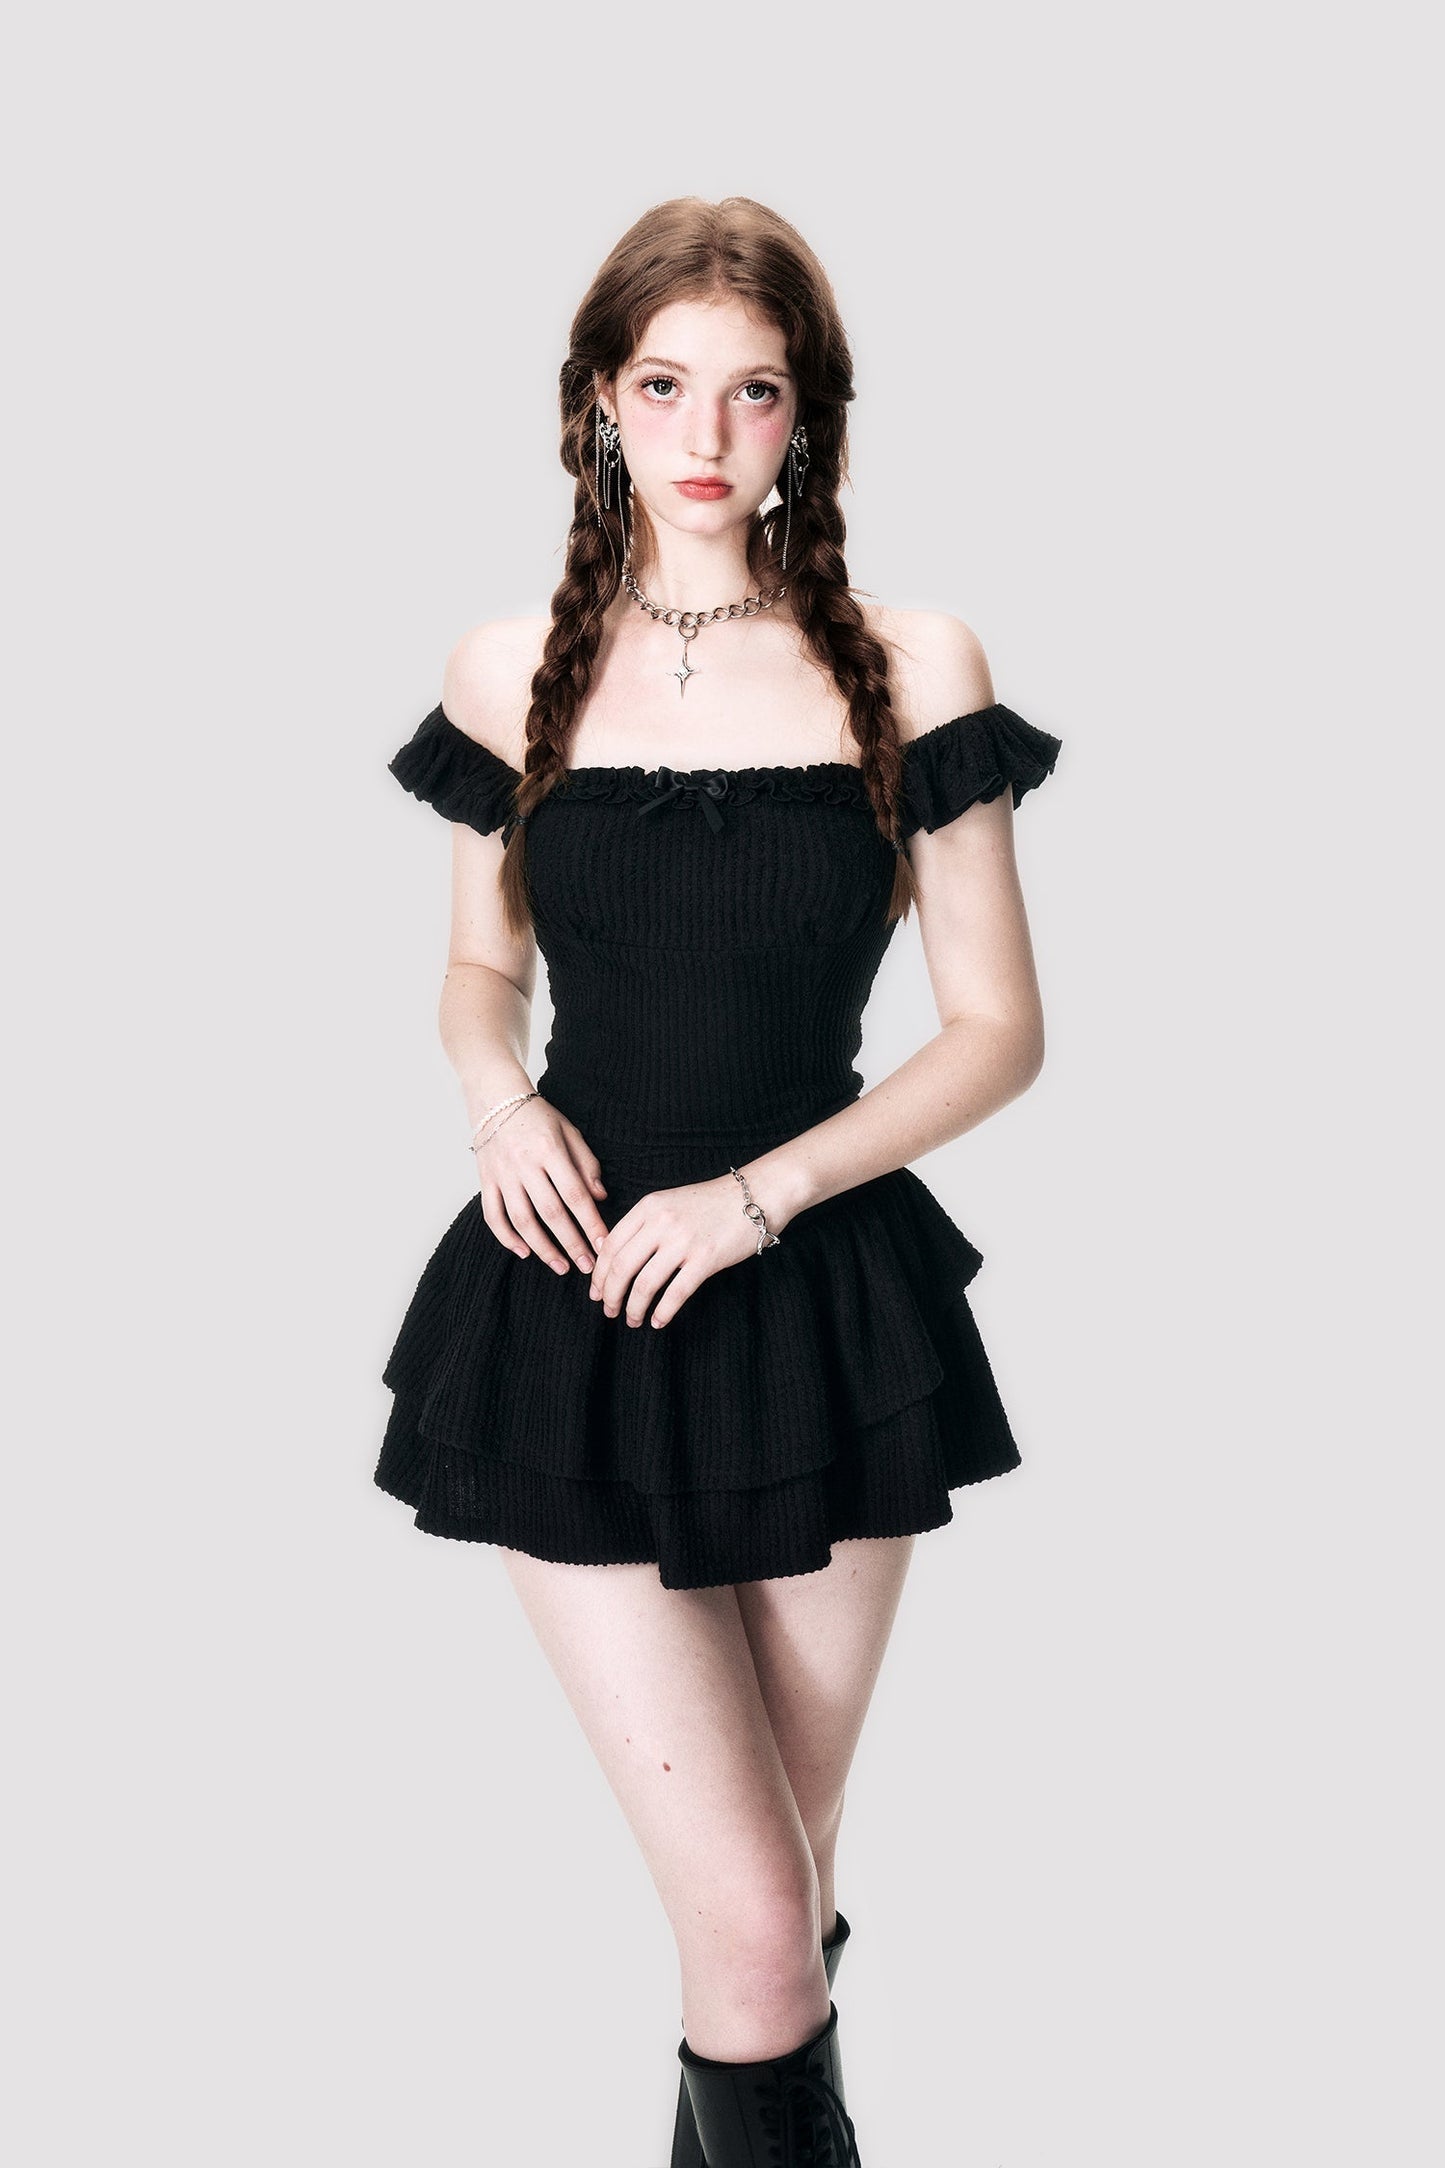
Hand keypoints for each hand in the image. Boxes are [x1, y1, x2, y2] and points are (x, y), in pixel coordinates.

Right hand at [474, 1098, 609, 1275]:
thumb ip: (587, 1164)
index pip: (575, 1193)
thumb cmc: (538, 1117)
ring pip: (522, 1220)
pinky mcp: (485, 1181)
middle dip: (572, 1243)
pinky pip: (493, 1216)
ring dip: (543, 1248)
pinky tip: (524, 1253)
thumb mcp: (570, 1132)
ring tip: (561, 1266)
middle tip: (588, 1266)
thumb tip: (600, 1198)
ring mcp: (502, 1174)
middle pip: (550, 1212)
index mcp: (549, 1149)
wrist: (495, 1100)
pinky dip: (507, 1238)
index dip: (590, 1222)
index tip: (604, 1244)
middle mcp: (524, 1164)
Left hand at [588, 1171, 784, 1329]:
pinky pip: (675, 1293)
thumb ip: (643, 1224)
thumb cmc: (710, 1203)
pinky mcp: (705, 1259)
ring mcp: (683, 1241)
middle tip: (609, 1311)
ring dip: (633, 1308)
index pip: (610, 1245)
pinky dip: (662, 1312)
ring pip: (644, 1284)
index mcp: (648, 1207)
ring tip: (632, 1320)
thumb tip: (614, 1257)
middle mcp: (661, 1222)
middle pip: (621, 1267)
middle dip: (611, 1295)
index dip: (599, 1274)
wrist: (755, 1196)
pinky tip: (658, 1321)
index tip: (597, 1291)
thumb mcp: (669, 1203)